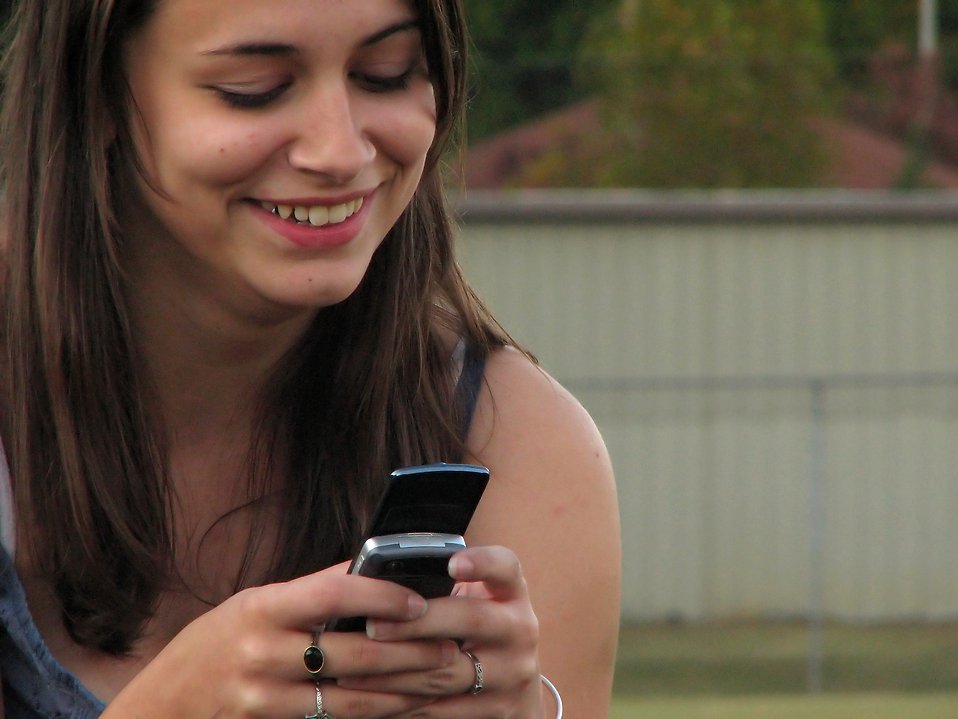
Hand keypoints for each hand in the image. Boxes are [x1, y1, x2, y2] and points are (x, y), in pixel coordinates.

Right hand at [104, 564, 460, 718]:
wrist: (163, 705)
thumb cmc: (217, 644)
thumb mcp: (255, 604)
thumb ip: (313, 590)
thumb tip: (371, 565)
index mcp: (261, 607)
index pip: (330, 594)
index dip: (379, 597)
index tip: (418, 600)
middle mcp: (260, 651)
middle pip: (351, 654)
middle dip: (409, 653)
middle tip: (452, 648)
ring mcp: (263, 695)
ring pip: (350, 696)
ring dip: (402, 690)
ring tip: (441, 680)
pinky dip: (373, 713)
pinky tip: (402, 706)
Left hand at [337, 546, 545, 717]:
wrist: (513, 685)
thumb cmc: (477, 628)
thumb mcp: (473, 599)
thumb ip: (441, 586)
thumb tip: (377, 577)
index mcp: (511, 592)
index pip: (505, 567)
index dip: (481, 562)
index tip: (451, 563)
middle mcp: (519, 629)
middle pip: (470, 620)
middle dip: (416, 624)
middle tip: (372, 626)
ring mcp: (511, 674)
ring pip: (447, 673)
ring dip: (395, 671)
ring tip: (354, 668)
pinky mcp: (496, 711)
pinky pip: (440, 710)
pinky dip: (401, 704)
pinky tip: (371, 695)